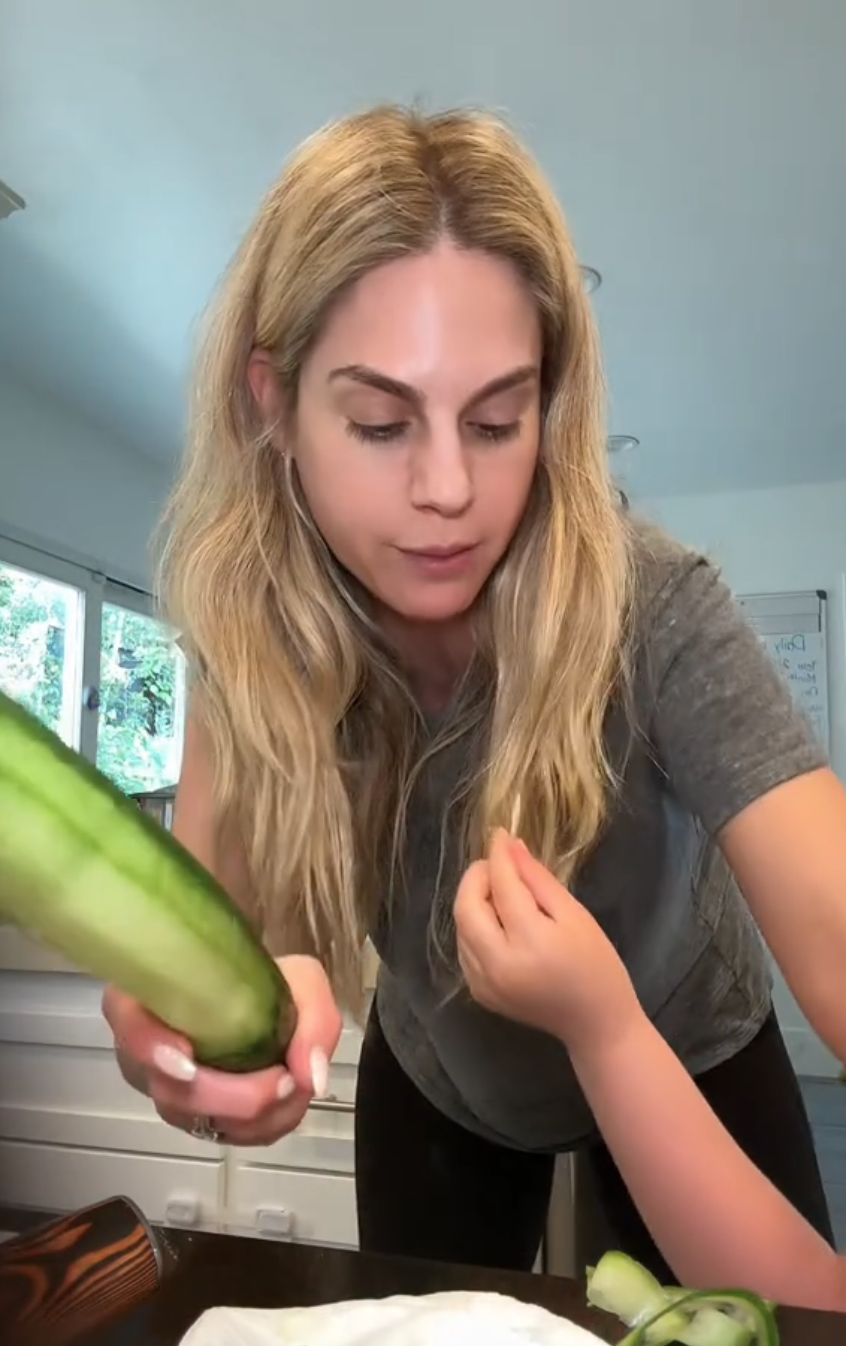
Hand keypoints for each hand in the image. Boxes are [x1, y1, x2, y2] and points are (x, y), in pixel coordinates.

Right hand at [101, 955, 342, 1145]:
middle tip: (282, 1079)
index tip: (188, 1060)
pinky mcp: (195, 1118)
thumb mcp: (301, 978)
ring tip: (294, 1085)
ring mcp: (167, 1090)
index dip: (148, 1045)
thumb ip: (311, 1017)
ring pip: (197, 1119)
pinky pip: (222, 1135)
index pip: (126, 1019)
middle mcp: (146, 1049)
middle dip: (230, 1096)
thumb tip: (309, 1076)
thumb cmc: (266, 984)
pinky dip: (260, 1127)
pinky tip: (286, 1103)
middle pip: (168, 1089)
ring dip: (252, 1116)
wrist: (264, 1004)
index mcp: (152, 996)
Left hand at [454, 829, 640, 1055]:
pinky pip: (466, 948)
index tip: (500, 833)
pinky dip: (475, 926)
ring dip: (474, 901)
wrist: (596, 1023)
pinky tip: (498, 922)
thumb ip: (538, 880)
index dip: (499, 855)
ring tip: (502, 892)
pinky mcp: (480, 993)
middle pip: (466, 907)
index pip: (502, 886)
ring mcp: (483, 983)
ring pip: (461, 927)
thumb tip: (511, 847)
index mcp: (528, 942)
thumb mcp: (574, 914)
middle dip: (477, 878)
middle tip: (499, 864)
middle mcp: (497, 964)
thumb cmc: (596, 965)